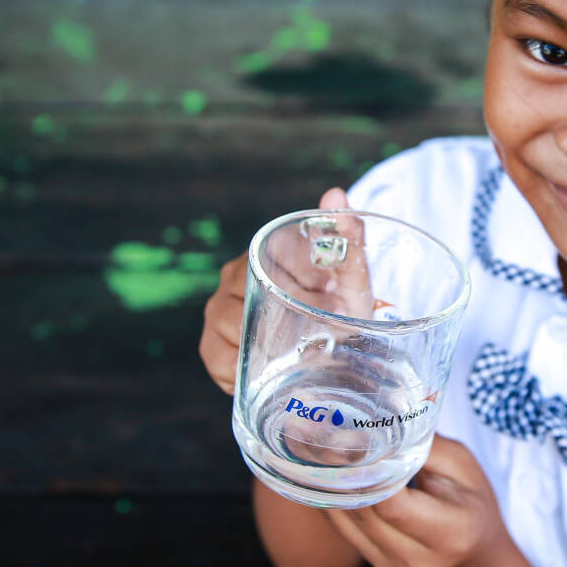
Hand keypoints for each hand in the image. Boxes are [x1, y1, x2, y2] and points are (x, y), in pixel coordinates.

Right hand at [199, 187, 368, 395]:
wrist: (338, 341)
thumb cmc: (342, 303)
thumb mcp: (352, 277)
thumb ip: (348, 238)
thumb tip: (335, 194)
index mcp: (263, 253)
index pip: (266, 267)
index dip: (301, 290)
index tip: (328, 305)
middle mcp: (234, 278)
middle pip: (240, 301)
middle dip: (280, 323)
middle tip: (316, 337)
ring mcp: (219, 312)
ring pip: (225, 329)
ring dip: (261, 347)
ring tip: (293, 355)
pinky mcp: (214, 348)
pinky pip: (217, 359)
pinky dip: (241, 371)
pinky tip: (267, 372)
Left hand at [324, 436, 512, 566]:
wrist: (475, 551)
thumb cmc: (471, 499)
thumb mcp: (461, 464)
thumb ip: (422, 447)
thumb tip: (378, 424)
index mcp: (450, 532)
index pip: (393, 505)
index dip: (368, 473)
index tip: (354, 439)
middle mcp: (418, 557)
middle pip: (364, 513)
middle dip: (345, 474)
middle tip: (328, 437)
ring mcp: (393, 565)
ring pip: (347, 521)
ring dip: (333, 486)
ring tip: (325, 450)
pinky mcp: (374, 562)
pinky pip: (343, 528)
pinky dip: (335, 499)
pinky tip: (330, 474)